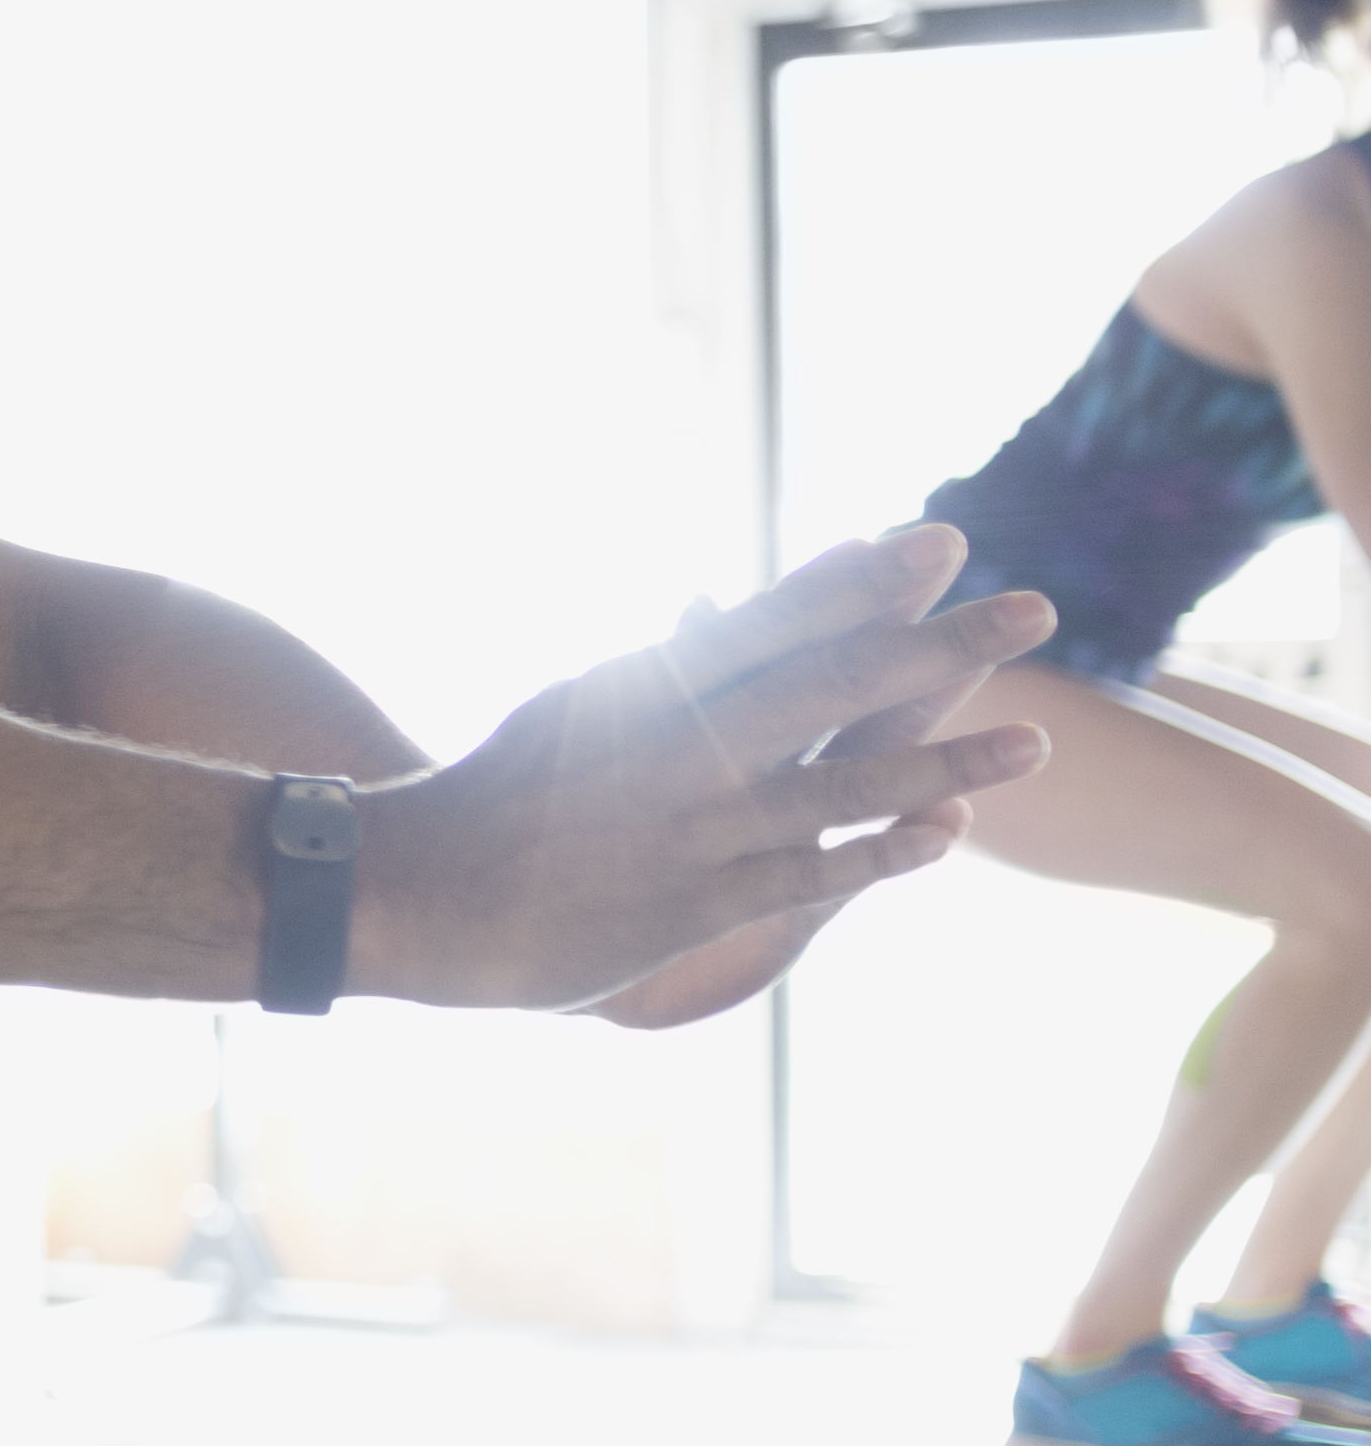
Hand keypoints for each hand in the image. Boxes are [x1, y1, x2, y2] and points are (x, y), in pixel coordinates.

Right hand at [360, 529, 1049, 1014]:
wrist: (408, 891)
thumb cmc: (497, 796)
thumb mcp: (577, 709)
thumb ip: (665, 671)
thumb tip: (729, 608)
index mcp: (643, 688)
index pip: (770, 621)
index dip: (861, 580)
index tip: (940, 541)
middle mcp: (674, 750)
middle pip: (826, 686)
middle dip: (934, 645)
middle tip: (1034, 609)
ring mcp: (687, 830)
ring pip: (836, 786)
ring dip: (943, 759)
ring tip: (1037, 738)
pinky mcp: (688, 904)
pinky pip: (805, 876)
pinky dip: (880, 852)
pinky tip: (947, 834)